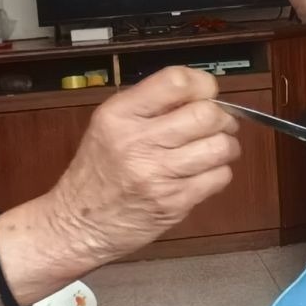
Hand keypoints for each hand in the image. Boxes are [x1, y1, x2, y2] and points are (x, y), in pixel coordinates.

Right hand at [0, 67, 239, 304]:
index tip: (206, 94)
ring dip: (225, 146)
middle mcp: (138, 142)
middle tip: (218, 124)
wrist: (79, 224)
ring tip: (214, 149)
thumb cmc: (97, 171)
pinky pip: (218, 177)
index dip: (202, 85)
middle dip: (222, 117)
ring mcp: (157, 175)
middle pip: (206, 114)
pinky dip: (218, 173)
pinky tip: (202, 173)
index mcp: (120, 115)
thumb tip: (201, 93)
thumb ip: (149, 106)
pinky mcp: (173, 202)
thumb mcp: (109, 126)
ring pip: (220, 147)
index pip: (177, 81)